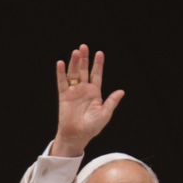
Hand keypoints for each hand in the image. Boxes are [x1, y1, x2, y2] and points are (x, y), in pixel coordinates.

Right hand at [52, 43, 122, 157]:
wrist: (77, 135)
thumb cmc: (92, 127)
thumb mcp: (105, 114)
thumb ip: (111, 102)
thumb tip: (121, 91)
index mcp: (95, 93)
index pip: (96, 75)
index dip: (98, 64)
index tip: (99, 53)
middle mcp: (84, 90)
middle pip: (84, 70)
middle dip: (84, 59)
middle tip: (84, 47)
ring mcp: (73, 92)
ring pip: (73, 74)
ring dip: (74, 63)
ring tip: (76, 52)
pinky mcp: (64, 96)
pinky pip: (62, 82)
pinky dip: (61, 73)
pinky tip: (61, 63)